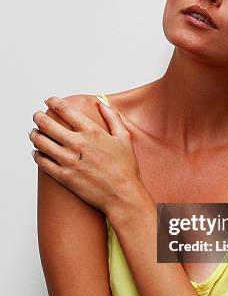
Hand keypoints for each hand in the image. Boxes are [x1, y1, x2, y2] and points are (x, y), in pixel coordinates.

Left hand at [29, 96, 151, 215]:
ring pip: (41, 142)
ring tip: (34, 133)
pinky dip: (36, 155)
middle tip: (37, 115)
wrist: (122, 195)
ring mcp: (68, 160)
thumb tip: (102, 103)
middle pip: (47, 124)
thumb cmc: (125, 168)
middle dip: (39, 117)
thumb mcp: (124, 138)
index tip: (49, 100)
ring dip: (34, 135)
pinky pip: (42, 162)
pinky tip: (37, 152)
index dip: (54, 102)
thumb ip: (113, 118)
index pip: (65, 110)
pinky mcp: (63, 176)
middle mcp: (77, 144)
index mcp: (92, 132)